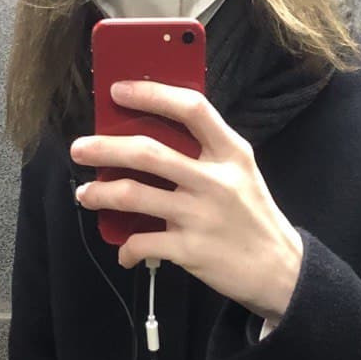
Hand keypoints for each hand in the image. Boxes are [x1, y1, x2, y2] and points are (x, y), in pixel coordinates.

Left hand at [70, 79, 302, 324]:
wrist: (281, 269)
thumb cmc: (253, 216)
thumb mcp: (241, 173)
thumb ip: (207, 153)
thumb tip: (150, 136)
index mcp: (231, 152)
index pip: (191, 108)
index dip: (151, 94)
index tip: (119, 90)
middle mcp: (216, 180)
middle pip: (148, 152)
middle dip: (104, 147)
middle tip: (80, 148)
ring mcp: (201, 215)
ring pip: (134, 195)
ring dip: (100, 194)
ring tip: (84, 194)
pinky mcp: (190, 249)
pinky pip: (141, 242)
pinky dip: (126, 247)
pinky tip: (123, 250)